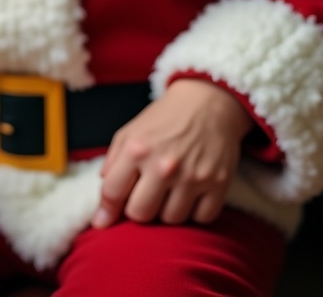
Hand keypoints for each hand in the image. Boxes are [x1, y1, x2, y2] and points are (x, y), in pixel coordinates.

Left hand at [94, 77, 252, 228]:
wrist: (206, 103)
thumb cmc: (164, 119)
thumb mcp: (130, 132)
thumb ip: (112, 163)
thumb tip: (104, 203)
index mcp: (137, 149)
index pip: (113, 192)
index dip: (106, 209)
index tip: (104, 220)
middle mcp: (164, 165)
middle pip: (141, 214)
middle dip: (138, 209)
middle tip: (144, 196)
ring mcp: (193, 176)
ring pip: (171, 219)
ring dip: (167, 210)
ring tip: (169, 191)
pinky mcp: (219, 184)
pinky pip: (201, 218)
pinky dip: (194, 212)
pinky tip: (190, 194)